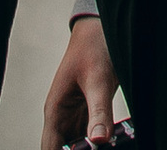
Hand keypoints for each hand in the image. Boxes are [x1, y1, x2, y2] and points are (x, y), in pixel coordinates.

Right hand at [40, 15, 118, 148]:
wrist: (102, 28)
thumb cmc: (94, 48)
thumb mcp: (98, 79)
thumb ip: (99, 110)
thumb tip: (99, 140)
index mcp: (56, 111)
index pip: (50, 148)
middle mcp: (63, 117)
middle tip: (104, 147)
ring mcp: (77, 116)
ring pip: (79, 146)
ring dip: (92, 148)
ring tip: (110, 144)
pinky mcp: (91, 113)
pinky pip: (93, 136)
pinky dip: (102, 142)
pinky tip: (116, 140)